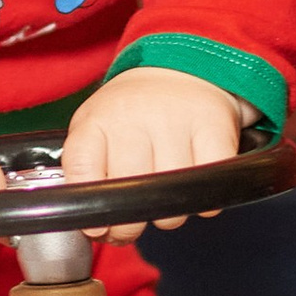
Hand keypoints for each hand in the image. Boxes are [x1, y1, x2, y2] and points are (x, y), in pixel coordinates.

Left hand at [60, 69, 246, 234]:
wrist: (179, 69)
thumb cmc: (132, 111)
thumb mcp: (96, 126)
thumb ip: (85, 168)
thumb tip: (89, 225)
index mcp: (98, 119)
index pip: (82, 164)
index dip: (90, 204)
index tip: (97, 227)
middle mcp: (134, 115)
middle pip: (129, 188)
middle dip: (130, 224)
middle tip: (133, 223)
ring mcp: (175, 119)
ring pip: (172, 196)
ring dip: (170, 214)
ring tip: (165, 199)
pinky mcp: (213, 124)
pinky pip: (210, 183)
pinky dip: (205, 200)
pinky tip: (193, 188)